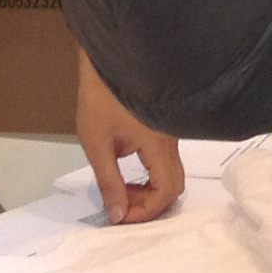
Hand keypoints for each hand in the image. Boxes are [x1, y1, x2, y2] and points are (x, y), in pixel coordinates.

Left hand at [76, 49, 184, 223]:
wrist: (111, 58)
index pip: (165, 192)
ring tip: (120, 185)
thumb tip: (117, 214)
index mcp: (157, 144)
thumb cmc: (101, 96)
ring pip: (172, 174)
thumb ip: (108, 181)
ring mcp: (170, 133)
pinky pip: (166, 161)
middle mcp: (171, 141)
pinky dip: (150, 174)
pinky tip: (127, 166)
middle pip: (175, 186)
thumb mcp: (97, 143)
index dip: (145, 211)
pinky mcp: (164, 127)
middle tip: (120, 201)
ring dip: (149, 189)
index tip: (118, 212)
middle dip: (149, 203)